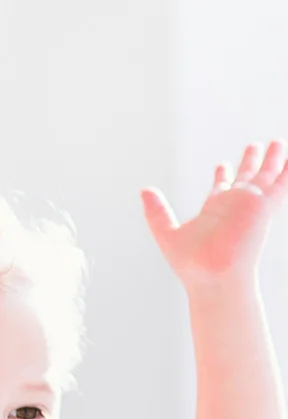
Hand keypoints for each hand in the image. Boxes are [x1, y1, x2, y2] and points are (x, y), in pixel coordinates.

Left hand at [142, 141, 287, 287]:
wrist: (212, 276)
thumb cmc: (190, 264)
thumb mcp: (166, 231)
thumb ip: (156, 211)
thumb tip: (144, 190)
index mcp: (214, 211)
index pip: (220, 188)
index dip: (222, 175)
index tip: (222, 164)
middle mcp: (234, 206)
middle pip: (245, 178)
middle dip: (250, 162)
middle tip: (254, 145)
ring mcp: (250, 205)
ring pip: (265, 175)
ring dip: (272, 159)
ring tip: (278, 141)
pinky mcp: (263, 206)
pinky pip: (280, 184)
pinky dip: (286, 170)